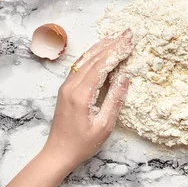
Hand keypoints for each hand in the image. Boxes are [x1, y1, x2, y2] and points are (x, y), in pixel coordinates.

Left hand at [2, 29, 133, 186]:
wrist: (58, 153)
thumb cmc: (82, 144)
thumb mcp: (104, 126)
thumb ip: (115, 99)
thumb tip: (125, 76)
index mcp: (81, 94)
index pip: (101, 66)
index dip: (116, 52)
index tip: (129, 41)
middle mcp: (71, 86)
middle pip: (93, 58)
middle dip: (111, 44)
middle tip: (127, 33)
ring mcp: (66, 86)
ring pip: (85, 59)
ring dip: (101, 46)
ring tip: (116, 36)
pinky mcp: (66, 88)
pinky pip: (80, 66)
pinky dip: (92, 55)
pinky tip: (100, 50)